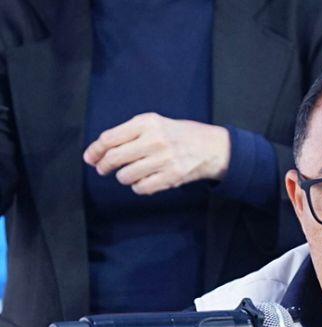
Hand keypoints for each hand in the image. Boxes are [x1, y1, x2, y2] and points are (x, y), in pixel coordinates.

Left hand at [83, 112, 230, 194]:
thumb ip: (126, 134)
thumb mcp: (154, 124)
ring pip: (125, 176)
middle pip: (114, 158)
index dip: (95, 151)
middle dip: (104, 167)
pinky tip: (144, 180)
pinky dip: (138, 187)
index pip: (109, 139)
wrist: (211, 147)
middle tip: (104, 169)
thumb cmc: (177, 135)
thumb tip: (95, 154)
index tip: (90, 158)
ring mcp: (164, 159)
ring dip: (124, 177)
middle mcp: (154, 140)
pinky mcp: (172, 176)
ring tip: (132, 173)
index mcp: (147, 123)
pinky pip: (141, 188)